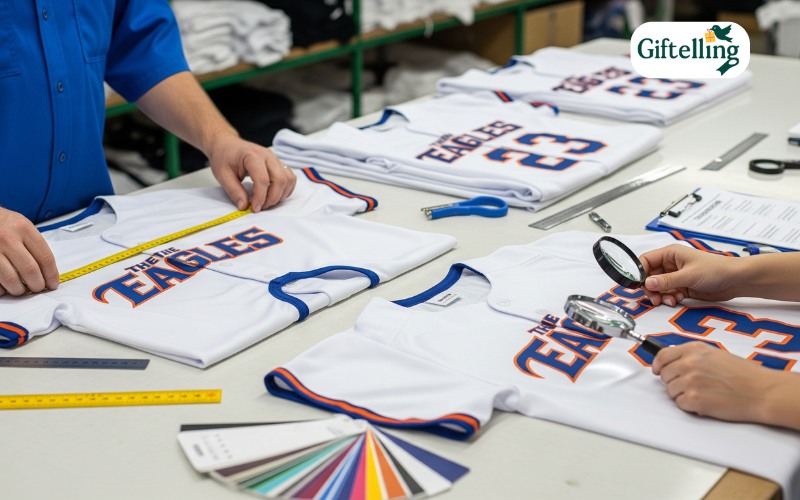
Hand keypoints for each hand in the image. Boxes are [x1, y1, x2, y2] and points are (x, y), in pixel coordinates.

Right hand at [0, 208, 58, 295]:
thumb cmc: (3, 223)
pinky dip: (2, 289)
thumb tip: (47, 272)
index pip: (45, 258)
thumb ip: (34, 245)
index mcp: (24, 229)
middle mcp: (8, 238)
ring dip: (19, 290)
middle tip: (37, 288)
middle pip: (30, 270)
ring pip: (11, 279)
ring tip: (20, 289)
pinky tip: (5, 287)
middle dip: (37, 285)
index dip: (51, 275)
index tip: (53, 284)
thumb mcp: (22, 225)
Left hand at [206, 134, 295, 211]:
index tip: (254, 208)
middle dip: (273, 198)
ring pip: (289, 179)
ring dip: (281, 194)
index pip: (263, 180)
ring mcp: (275, 159)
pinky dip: (286, 189)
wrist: (226, 144)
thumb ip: (234, 191)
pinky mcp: (279, 163)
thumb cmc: (224, 157)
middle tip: (261, 207)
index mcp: (252, 156)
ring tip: (267, 202)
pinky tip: (274, 196)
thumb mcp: (222, 175)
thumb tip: (244, 207)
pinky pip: (290, 178)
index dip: (260, 197)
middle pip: (280, 179)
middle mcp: (268, 156)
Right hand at [638, 244, 739, 305]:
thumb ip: (666, 280)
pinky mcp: (681, 287)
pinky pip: (667, 293)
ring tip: (669, 300)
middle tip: (655, 298)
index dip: (639, 272)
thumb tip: (647, 283)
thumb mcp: (688, 275)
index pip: (645, 261)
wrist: (734, 281)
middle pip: (649, 276)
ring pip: (657, 287)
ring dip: (660, 295)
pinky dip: (669, 298)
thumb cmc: (716, 270)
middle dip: (650, 288)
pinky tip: (677, 300)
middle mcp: (670, 264)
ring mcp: (675, 276)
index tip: (637, 284)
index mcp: (670, 254)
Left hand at [652, 342, 784, 423]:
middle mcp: (689, 363)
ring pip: (670, 391)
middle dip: (674, 381)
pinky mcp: (693, 399)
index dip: (658, 365)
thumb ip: (693, 355)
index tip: (656, 370)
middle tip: (691, 385)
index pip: (662, 355)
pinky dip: (690, 405)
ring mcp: (690, 381)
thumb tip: (675, 361)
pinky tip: (705, 401)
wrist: (761, 391)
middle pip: (664, 375)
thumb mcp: (715, 354)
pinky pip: (680, 404)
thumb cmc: (744, 374)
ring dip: (682, 394)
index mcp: (694, 349)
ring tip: (703, 393)